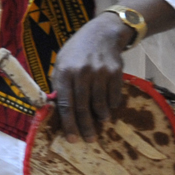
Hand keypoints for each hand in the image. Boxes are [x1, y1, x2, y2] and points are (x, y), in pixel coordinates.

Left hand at [52, 14, 131, 140]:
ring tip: (100, 123)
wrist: (102, 34)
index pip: (65, 104)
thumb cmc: (76, 51)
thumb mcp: (61, 63)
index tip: (71, 138)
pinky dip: (111, 106)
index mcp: (64, 72)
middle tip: (88, 140)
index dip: (68, 124)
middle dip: (85, 127)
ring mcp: (100, 73)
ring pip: (100, 104)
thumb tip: (58, 110)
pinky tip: (108, 108)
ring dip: (100, 118)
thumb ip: (60, 85)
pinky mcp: (116, 72)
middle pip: (83, 107)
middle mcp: (82, 73)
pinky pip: (114, 97)